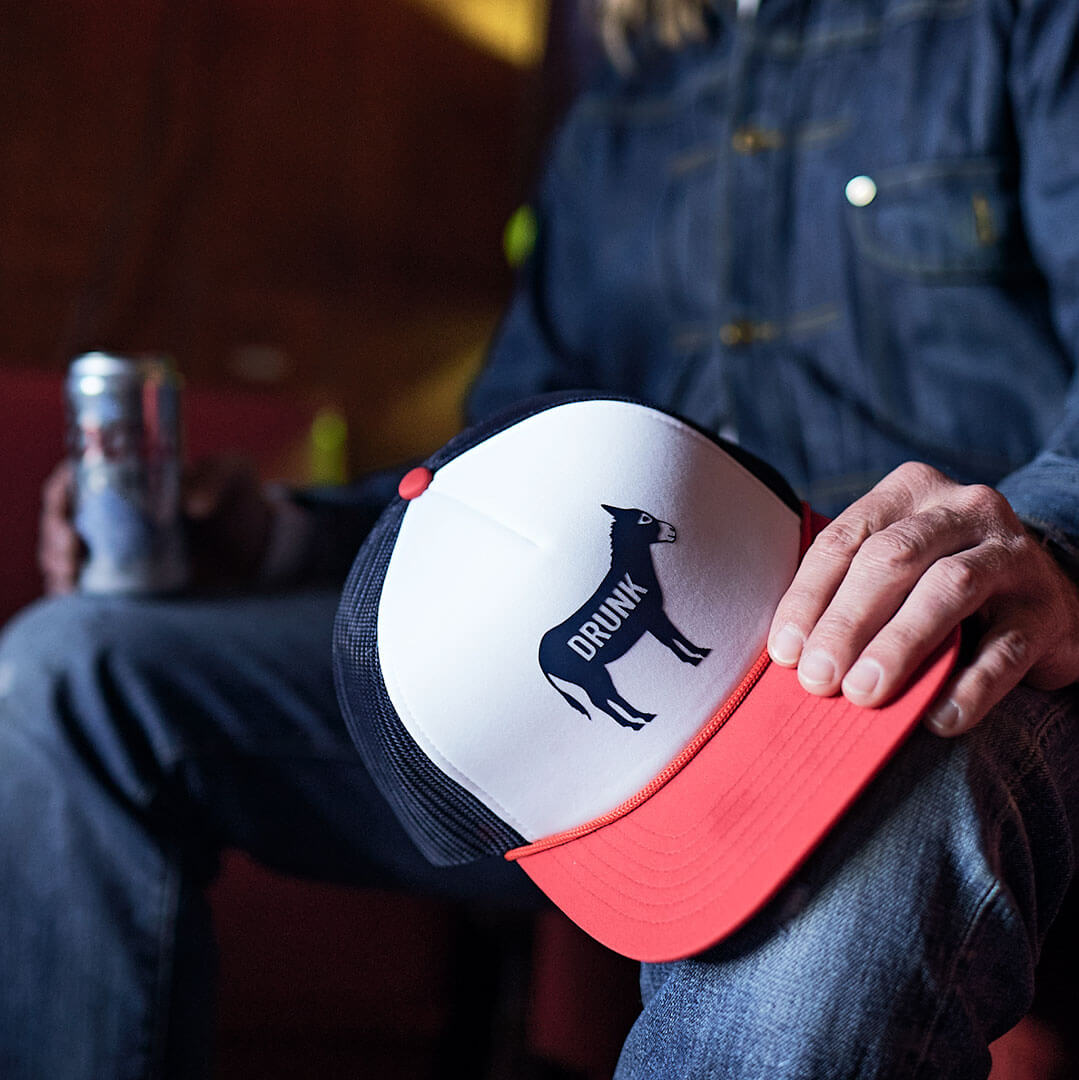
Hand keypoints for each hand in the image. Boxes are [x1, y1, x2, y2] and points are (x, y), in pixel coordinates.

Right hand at [37, 455, 275, 594]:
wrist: (258, 548)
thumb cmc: (239, 501)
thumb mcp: (233, 475)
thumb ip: (214, 479)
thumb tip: (191, 505)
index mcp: (128, 478)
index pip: (76, 477)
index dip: (61, 493)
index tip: (67, 512)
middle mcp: (113, 513)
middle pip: (62, 520)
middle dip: (55, 537)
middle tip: (70, 552)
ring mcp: (116, 549)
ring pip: (66, 556)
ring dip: (58, 567)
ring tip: (69, 579)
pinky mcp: (127, 582)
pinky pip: (87, 589)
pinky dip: (74, 594)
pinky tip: (76, 599)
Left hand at [767, 461, 1078, 736]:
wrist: (1045, 598)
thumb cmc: (938, 588)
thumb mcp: (893, 571)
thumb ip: (845, 593)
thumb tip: (790, 654)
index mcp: (909, 492)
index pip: (845, 539)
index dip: (809, 597)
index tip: (786, 651)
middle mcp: (963, 509)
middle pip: (892, 558)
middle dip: (847, 622)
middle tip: (818, 678)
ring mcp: (1011, 555)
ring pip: (948, 589)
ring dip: (898, 645)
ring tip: (863, 693)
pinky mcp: (1047, 609)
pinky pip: (1005, 648)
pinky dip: (968, 686)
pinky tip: (937, 717)